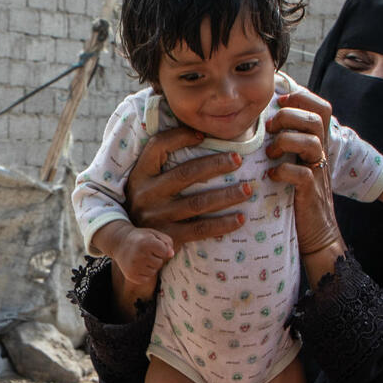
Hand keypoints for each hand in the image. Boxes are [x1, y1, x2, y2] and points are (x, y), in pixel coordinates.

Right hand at [110, 225, 174, 294]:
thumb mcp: (154, 234)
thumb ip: (167, 242)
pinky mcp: (131, 275)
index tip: (151, 244)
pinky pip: (146, 279)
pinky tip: (137, 265)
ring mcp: (134, 266)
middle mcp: (139, 255)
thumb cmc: (141, 238)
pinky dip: (144, 273)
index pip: (165, 252)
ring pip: (153, 271)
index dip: (160, 248)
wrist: (119, 243)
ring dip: (149, 266)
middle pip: (159, 263)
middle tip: (144, 251)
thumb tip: (171, 255)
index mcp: (146, 242)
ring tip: (140, 258)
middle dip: (155, 258)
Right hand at [125, 125, 254, 247]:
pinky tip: (239, 219)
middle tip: (238, 160)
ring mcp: (157, 217)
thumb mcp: (144, 183)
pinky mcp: (169, 237)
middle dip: (215, 165)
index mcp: (140, 175)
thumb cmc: (149, 206)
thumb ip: (161, 164)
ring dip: (226, 195)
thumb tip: (197, 134)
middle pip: (185, 174)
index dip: (180, 137)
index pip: (157, 147)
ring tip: (247, 190)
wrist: (135, 247)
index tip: (203, 135)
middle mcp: (146, 194)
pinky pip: (200, 228)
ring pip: (197, 203)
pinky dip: (222, 224)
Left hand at [265, 88, 344, 275]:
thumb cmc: (296, 197)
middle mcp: (320, 154)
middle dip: (288, 117)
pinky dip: (283, 171)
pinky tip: (271, 175)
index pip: (322, 108)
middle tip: (269, 129)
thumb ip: (284, 144)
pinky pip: (302, 173)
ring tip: (271, 153)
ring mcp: (317, 172)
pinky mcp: (310, 192)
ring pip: (311, 142)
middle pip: (315, 119)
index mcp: (315, 144)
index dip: (303, 98)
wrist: (315, 234)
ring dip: (285, 141)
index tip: (280, 102)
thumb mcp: (293, 164)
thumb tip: (258, 123)